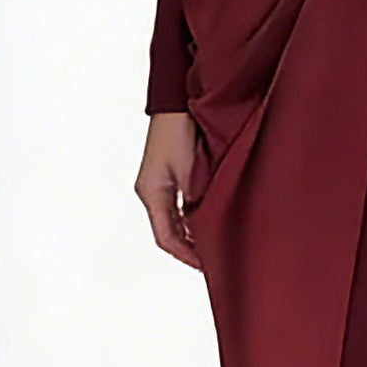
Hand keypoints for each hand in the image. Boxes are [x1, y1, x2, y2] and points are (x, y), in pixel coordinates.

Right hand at [135, 112, 200, 269]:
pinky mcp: (170, 176)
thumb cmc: (179, 129)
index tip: (206, 266)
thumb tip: (206, 225)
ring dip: (193, 235)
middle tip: (214, 261)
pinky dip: (194, 219)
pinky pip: (180, 207)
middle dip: (190, 249)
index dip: (186, 255)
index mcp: (152, 193)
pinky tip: (211, 224)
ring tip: (215, 247)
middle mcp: (152, 191)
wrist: (176, 100)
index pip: (166, 238)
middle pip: (169, 232)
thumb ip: (197, 199)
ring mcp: (160, 184)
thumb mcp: (190, 169)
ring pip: (175, 221)